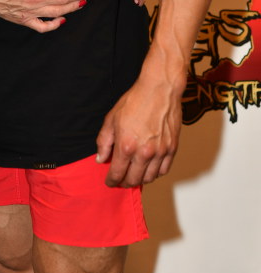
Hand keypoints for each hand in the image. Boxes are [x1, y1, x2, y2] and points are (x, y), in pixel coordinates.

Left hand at [95, 59, 184, 187]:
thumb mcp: (111, 119)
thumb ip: (104, 142)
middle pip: (133, 180)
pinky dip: (155, 173)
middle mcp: (144, 152)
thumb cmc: (135, 101)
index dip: (111, 181)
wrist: (159, 89)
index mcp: (126, 146)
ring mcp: (160, 152)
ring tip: (134, 174)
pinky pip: (164, 170)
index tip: (109, 182)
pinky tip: (149, 168)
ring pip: (149, 178)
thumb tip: (100, 159)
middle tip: (120, 180)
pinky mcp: (172, 148)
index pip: (117, 173)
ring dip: (140, 180)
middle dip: (124, 183)